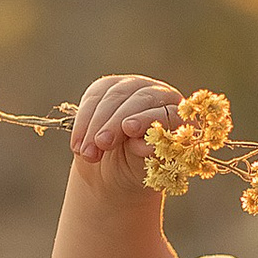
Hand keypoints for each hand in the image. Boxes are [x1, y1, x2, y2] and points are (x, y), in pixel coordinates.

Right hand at [67, 74, 183, 185]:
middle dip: (116, 122)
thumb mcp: (145, 169)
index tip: (129, 129)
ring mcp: (135, 87)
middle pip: (140, 100)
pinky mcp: (109, 86)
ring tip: (87, 152)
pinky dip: (83, 121)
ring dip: (96, 125)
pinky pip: (94, 97)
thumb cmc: (137, 170)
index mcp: (179, 117)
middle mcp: (161, 95)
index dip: (149, 119)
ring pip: (114, 96)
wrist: (112, 170)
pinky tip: (78, 144)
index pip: (168, 113)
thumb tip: (144, 145)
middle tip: (101, 143)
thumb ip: (147, 154)